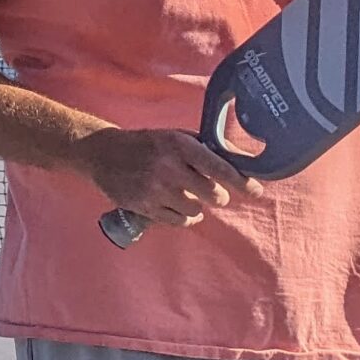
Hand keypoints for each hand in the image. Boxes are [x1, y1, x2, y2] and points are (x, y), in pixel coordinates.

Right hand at [78, 127, 259, 230]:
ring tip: (184, 194)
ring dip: (196, 205)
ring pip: (196, 210)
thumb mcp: (176, 137)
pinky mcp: (144, 207)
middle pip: (214, 195)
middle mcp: (168, 168)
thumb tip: (245, 161)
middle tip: (211, 191)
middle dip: (217, 195)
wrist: (103, 153)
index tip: (256, 191)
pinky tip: (175, 205)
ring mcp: (155, 190)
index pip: (220, 168)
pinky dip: (183, 216)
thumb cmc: (148, 144)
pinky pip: (179, 221)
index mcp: (179, 146)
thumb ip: (208, 149)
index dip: (242, 182)